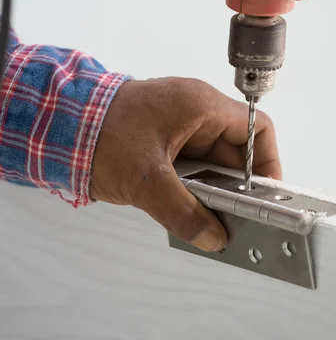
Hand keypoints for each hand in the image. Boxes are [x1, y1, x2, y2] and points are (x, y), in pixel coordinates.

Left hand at [90, 78, 279, 251]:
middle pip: (236, 148)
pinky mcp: (164, 135)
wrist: (60, 123)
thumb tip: (213, 237)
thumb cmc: (102, 135)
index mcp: (200, 105)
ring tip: (215, 217)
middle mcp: (195, 109)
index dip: (268, 162)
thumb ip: (182, 211)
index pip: (255, 129)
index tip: (266, 196)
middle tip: (239, 217)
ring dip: (216, 186)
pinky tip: (192, 207)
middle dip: (238, 184)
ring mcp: (178, 122)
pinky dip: (196, 184)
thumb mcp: (146, 179)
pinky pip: (193, 160)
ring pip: (213, 157)